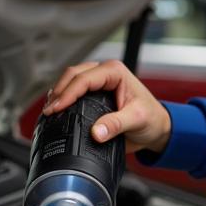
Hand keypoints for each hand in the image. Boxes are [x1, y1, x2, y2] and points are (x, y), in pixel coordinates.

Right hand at [43, 60, 171, 153]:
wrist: (156, 128)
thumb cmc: (152, 119)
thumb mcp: (136, 120)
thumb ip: (116, 125)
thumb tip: (96, 132)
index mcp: (115, 72)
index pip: (84, 79)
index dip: (68, 93)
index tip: (57, 108)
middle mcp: (105, 74)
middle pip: (72, 75)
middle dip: (59, 92)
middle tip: (49, 111)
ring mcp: (98, 83)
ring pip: (70, 81)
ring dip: (58, 94)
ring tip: (49, 111)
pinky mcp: (94, 95)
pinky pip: (74, 92)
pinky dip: (64, 100)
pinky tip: (57, 111)